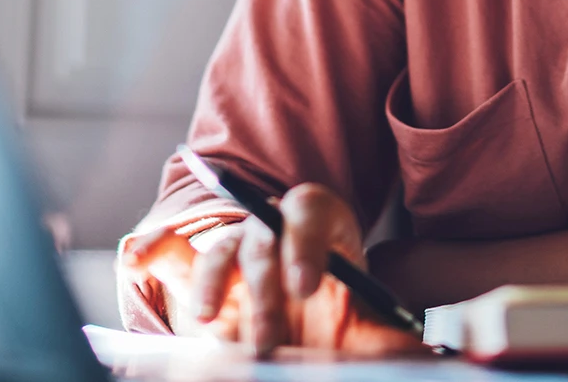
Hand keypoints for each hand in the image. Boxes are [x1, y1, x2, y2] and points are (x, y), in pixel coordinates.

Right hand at [121, 183, 423, 356]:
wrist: (321, 332)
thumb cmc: (349, 326)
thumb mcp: (378, 331)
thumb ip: (393, 337)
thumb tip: (433, 354)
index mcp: (324, 225)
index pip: (311, 212)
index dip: (307, 245)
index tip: (308, 288)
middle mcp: (275, 228)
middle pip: (262, 237)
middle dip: (262, 289)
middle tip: (269, 340)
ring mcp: (236, 249)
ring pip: (219, 250)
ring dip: (212, 284)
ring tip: (209, 322)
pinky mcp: (200, 276)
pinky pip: (169, 254)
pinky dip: (150, 252)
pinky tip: (134, 259)